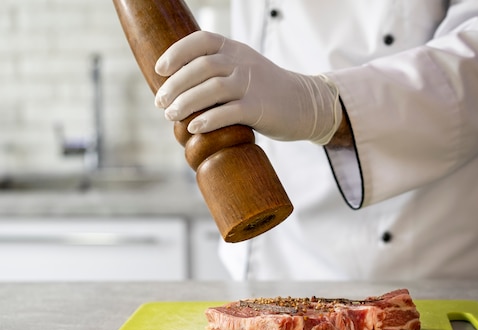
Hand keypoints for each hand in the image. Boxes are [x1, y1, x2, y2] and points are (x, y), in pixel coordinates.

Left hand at [154, 31, 340, 144]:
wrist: (303, 104)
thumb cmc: (265, 90)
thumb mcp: (243, 68)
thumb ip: (217, 70)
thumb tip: (175, 88)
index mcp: (235, 49)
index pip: (201, 41)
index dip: (176, 53)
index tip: (160, 70)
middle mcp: (242, 63)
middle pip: (202, 67)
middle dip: (175, 85)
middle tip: (160, 103)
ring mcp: (252, 85)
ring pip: (213, 88)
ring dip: (186, 102)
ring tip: (171, 116)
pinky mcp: (260, 108)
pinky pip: (230, 112)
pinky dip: (209, 119)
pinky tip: (194, 127)